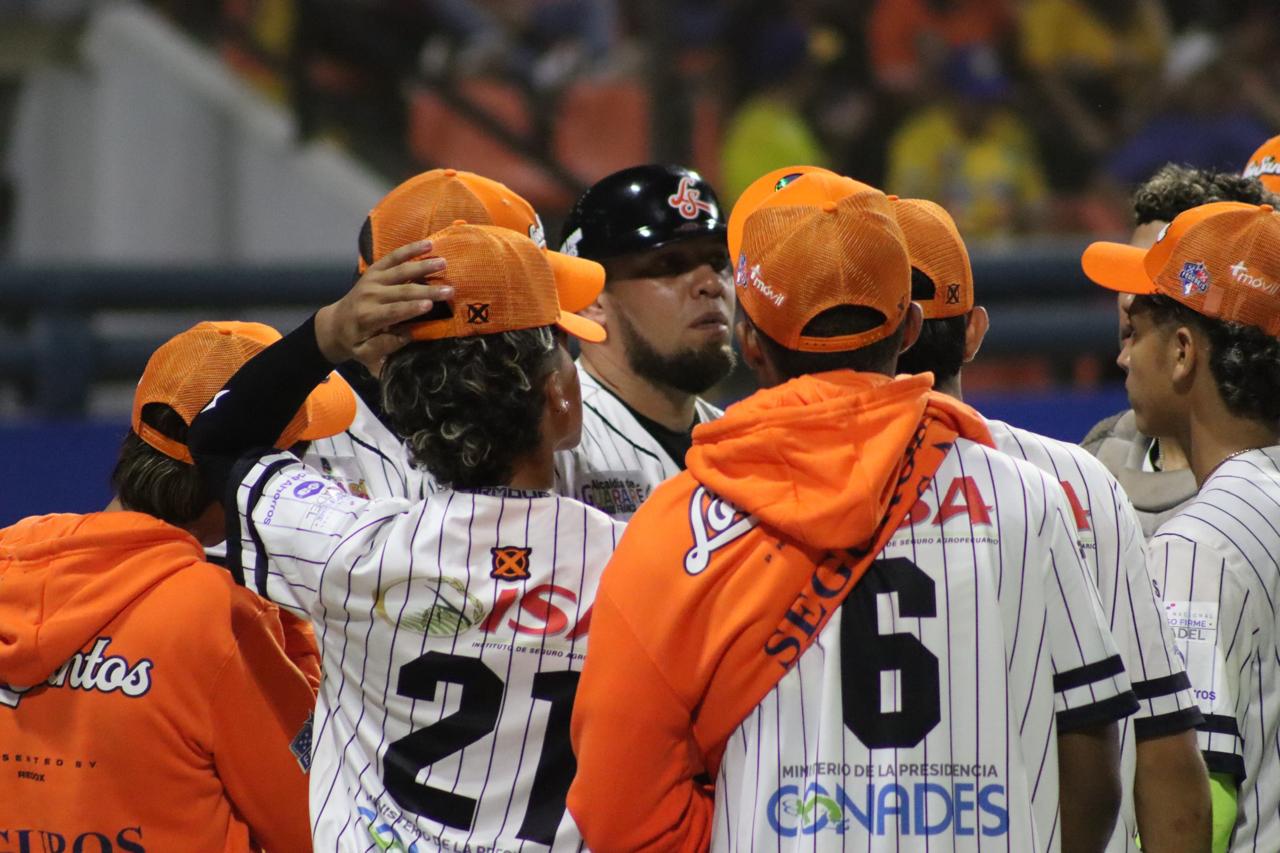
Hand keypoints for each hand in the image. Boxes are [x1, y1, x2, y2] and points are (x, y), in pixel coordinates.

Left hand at [314, 240, 452, 364]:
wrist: (335, 324)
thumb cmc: (355, 341)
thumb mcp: (365, 353)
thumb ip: (385, 345)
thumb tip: (409, 334)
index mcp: (367, 317)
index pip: (392, 311)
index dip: (410, 308)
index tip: (429, 305)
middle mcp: (370, 295)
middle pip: (402, 291)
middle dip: (427, 290)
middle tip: (449, 290)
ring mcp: (372, 280)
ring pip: (400, 270)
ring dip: (423, 266)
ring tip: (443, 263)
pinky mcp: (374, 270)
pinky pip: (393, 257)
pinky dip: (410, 249)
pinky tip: (428, 245)